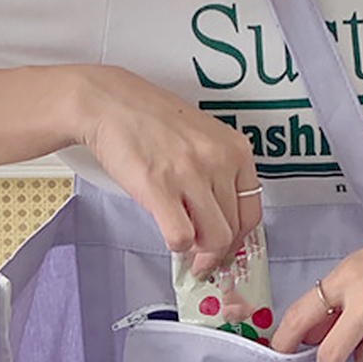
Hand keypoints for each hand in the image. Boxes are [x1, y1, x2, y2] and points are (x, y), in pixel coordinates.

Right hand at [73, 65, 261, 275]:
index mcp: (235, 149)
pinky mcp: (160, 188)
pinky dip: (175, 245)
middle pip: (232, 231)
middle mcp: (218, 161)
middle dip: (215, 252)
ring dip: (196, 251)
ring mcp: (190, 174)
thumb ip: (218, 175)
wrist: (110, 103)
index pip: (251, 213)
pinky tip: (167, 232)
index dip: (237, 240)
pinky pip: (181, 237)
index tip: (224, 248)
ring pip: (212, 239)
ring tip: (183, 244)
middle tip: (199, 257)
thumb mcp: (202, 138)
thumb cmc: (151, 121)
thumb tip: (221, 220)